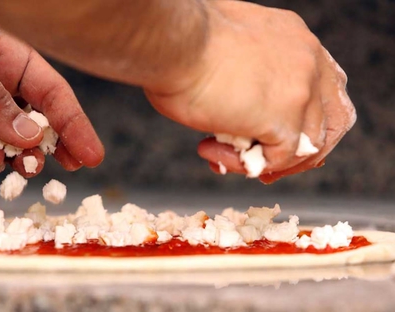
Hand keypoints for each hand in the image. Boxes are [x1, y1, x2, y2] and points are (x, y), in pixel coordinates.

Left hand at [0, 0, 103, 176]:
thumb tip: (32, 136)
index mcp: (5, 58)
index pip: (51, 93)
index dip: (75, 122)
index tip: (92, 153)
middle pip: (38, 121)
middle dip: (58, 144)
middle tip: (74, 166)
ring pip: (11, 144)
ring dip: (24, 159)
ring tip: (30, 167)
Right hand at [144, 1, 354, 182]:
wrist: (173, 42)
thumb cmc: (182, 42)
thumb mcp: (230, 49)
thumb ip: (248, 71)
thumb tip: (234, 97)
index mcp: (295, 39)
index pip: (322, 90)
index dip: (303, 120)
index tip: (272, 136)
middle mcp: (308, 61)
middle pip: (329, 120)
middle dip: (300, 150)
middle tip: (265, 163)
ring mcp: (300, 90)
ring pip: (306, 146)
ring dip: (266, 160)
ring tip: (223, 154)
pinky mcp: (282, 118)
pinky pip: (276, 159)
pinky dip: (245, 165)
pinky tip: (212, 151)